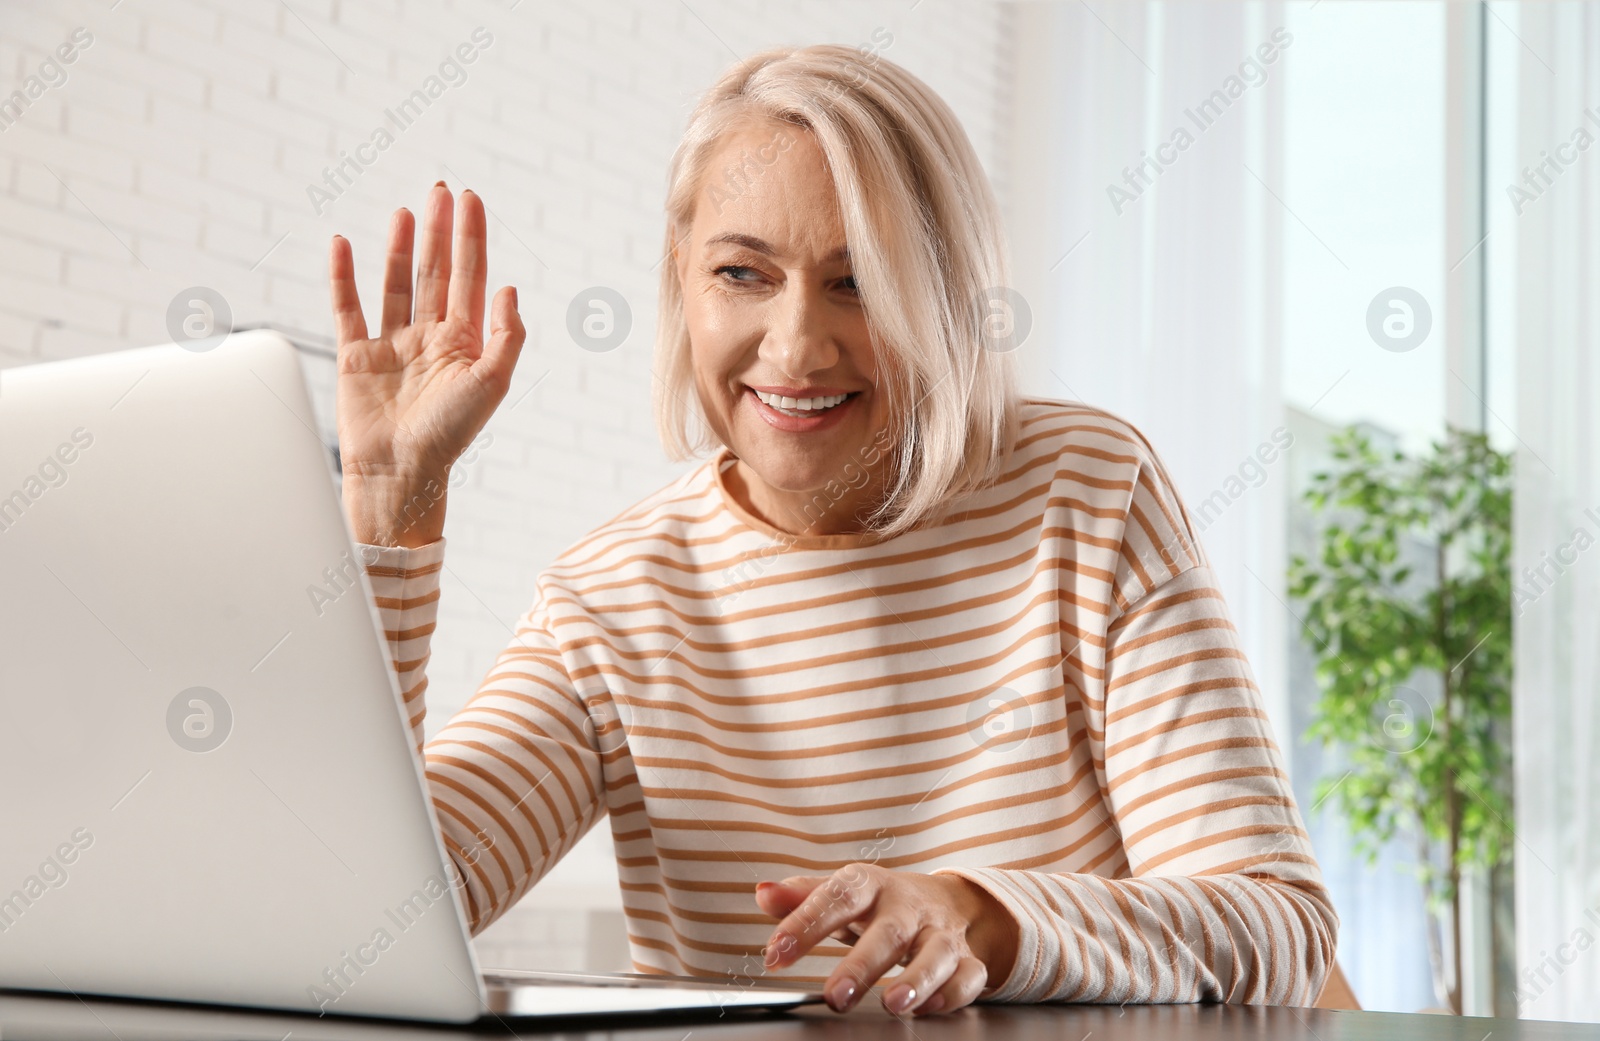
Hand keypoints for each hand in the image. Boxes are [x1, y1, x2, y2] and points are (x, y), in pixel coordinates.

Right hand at [328, 183, 524, 545]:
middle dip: (440, 231)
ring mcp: (392, 344)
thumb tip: (509, 287)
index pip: (470, 277)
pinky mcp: (356, 355)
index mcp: (465, 343)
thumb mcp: (491, 383)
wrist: (399, 472)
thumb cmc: (448, 435)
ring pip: (396, 283)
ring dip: (399, 246)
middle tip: (441, 189)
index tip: (470, 200)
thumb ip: (506, 335)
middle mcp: (430, 339)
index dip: (471, 237)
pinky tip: (344, 244)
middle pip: (436, 271)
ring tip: (406, 211)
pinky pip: (348, 307)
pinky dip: (344, 276)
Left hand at [755, 863, 1018, 1016]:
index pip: (836, 897)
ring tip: (893, 1004)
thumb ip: (804, 896)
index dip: (805, 923)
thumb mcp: (844, 893)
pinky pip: (968, 975)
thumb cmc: (883, 903)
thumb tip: (763, 892)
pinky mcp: (967, 957)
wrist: (949, 902)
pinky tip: (931, 1008)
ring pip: (937, 953)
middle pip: (888, 932)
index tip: (776, 953)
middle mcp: (908, 907)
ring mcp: (940, 932)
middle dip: (862, 965)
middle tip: (836, 996)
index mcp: (871, 886)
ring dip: (917, 980)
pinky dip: (953, 993)